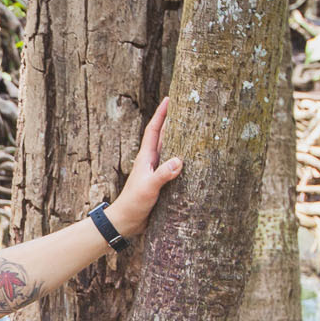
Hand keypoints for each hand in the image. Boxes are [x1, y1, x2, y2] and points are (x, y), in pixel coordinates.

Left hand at [105, 98, 184, 236]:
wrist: (125, 221)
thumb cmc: (133, 203)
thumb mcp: (149, 187)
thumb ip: (163, 174)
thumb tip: (179, 160)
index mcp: (146, 157)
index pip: (154, 130)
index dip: (161, 114)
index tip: (169, 98)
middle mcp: (150, 161)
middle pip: (162, 136)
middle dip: (172, 120)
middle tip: (186, 107)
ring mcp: (155, 171)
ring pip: (169, 149)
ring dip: (178, 138)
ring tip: (193, 127)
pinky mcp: (160, 183)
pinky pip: (173, 166)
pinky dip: (182, 159)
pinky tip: (192, 159)